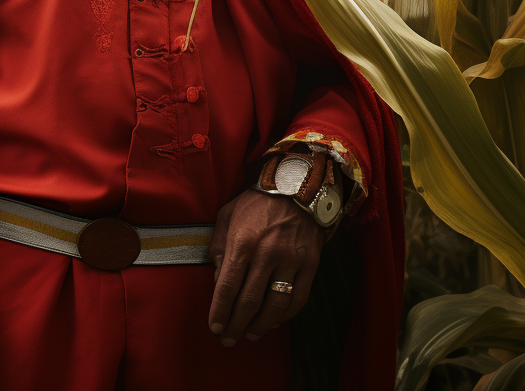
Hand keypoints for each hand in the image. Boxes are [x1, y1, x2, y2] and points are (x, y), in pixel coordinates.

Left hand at [207, 189, 323, 345]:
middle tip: (229, 338)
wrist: (296, 187)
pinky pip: (299, 298)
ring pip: (275, 304)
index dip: (220, 311)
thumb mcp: (227, 216)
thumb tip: (217, 280)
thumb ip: (218, 247)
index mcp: (242, 242)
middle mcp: (266, 253)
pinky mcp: (309, 264)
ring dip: (261, 325)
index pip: (227, 286)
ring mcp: (290, 260)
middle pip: (249, 301)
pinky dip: (286, 315)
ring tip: (250, 334)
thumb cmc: (256, 202)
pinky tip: (275, 322)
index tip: (215, 327)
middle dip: (236, 324)